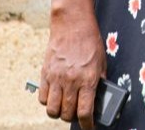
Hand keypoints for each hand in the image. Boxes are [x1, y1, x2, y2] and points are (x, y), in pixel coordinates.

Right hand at [39, 8, 105, 127]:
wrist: (72, 25)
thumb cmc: (89, 42)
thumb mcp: (101, 63)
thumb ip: (99, 82)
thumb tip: (99, 98)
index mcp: (88, 80)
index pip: (85, 112)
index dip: (87, 125)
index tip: (89, 127)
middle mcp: (71, 81)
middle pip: (67, 114)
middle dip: (72, 118)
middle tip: (76, 113)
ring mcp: (56, 78)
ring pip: (52, 110)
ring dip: (59, 113)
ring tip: (64, 107)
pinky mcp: (45, 74)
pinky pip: (43, 98)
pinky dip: (48, 102)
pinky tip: (55, 97)